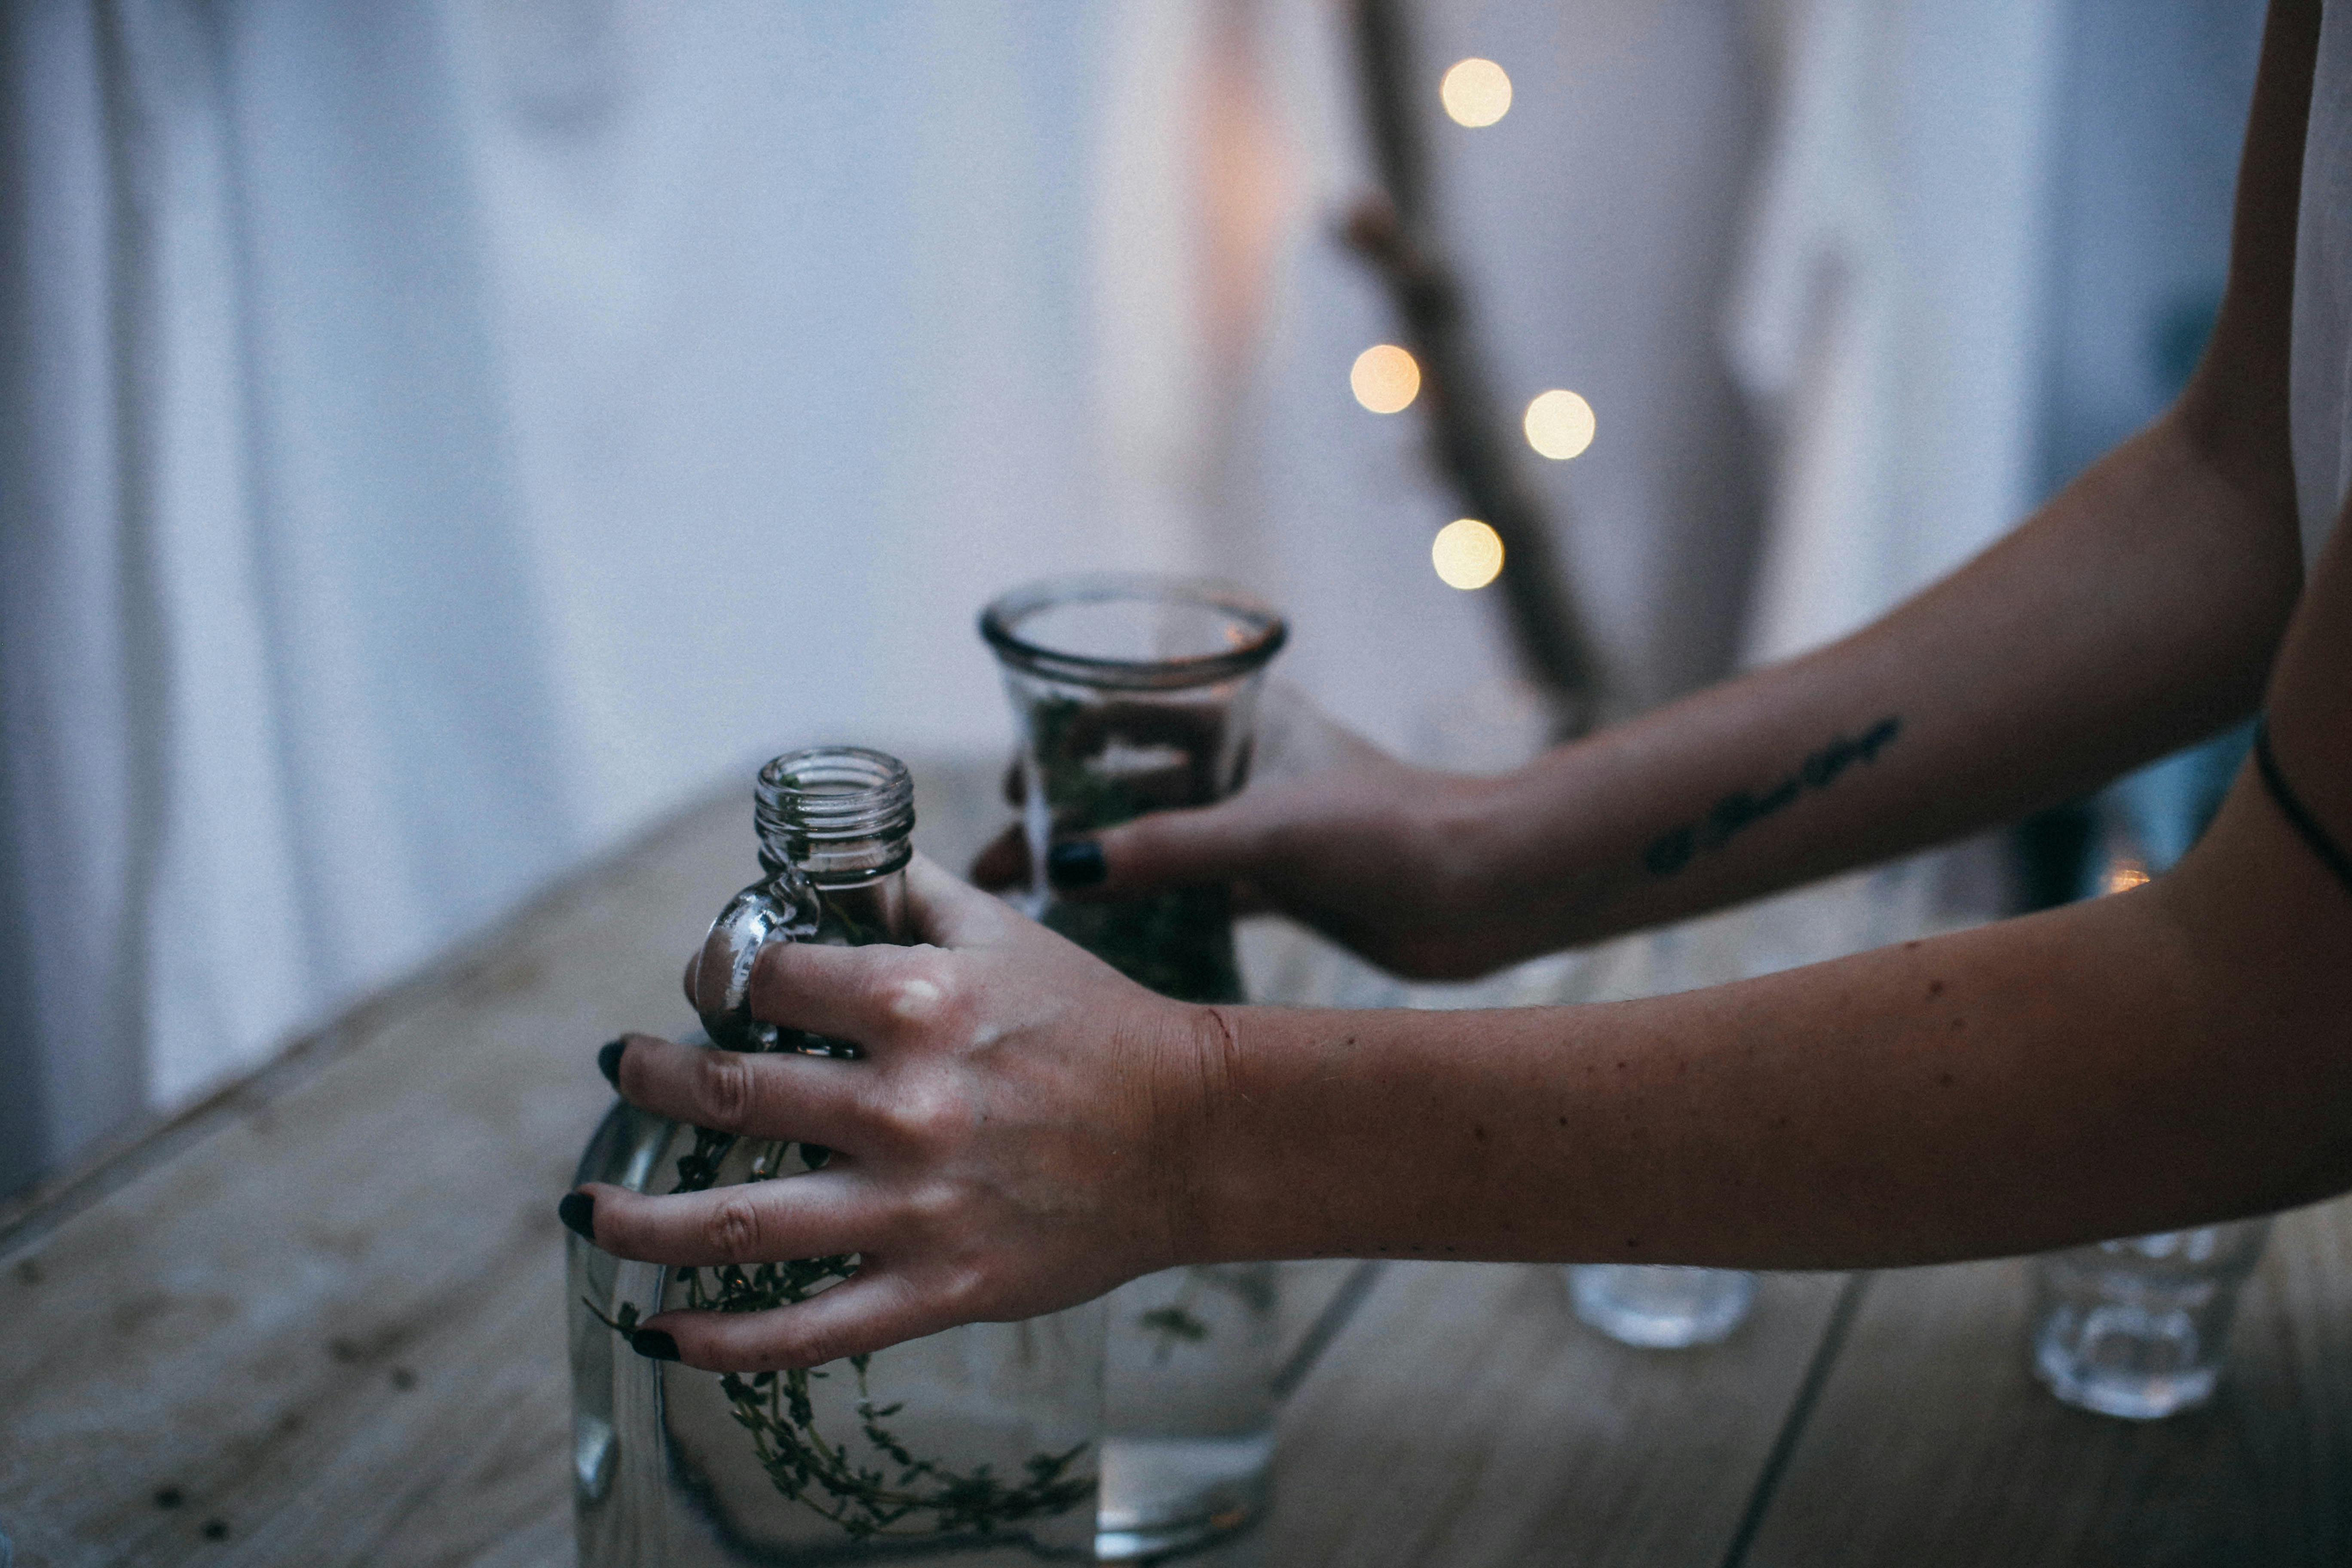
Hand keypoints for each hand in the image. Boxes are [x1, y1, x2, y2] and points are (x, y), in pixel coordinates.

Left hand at [571, 856, 1212, 1370]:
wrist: (1194, 1133)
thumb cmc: (1097, 1022)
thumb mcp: (1004, 931)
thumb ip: (908, 893)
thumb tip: (829, 873)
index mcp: (917, 1001)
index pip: (763, 978)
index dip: (715, 974)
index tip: (707, 988)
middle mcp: (903, 1102)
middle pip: (725, 1090)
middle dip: (649, 1076)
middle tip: (621, 1070)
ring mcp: (915, 1203)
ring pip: (737, 1221)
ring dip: (639, 1220)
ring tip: (587, 1208)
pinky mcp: (938, 1286)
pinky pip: (806, 1331)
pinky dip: (722, 1342)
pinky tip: (662, 1335)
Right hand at [972, 681, 1525, 978]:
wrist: (1487, 891)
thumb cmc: (1391, 833)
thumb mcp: (1266, 831)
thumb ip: (1164, 850)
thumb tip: (1064, 866)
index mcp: (1239, 717)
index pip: (1123, 711)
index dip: (1059, 745)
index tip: (1009, 791)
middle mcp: (1242, 764)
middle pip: (1127, 784)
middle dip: (1062, 820)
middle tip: (998, 866)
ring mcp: (1258, 823)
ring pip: (1153, 842)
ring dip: (1097, 869)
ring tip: (1029, 905)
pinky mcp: (1278, 881)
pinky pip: (1190, 891)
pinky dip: (1144, 909)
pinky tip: (1097, 939)